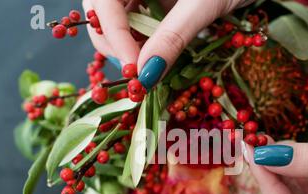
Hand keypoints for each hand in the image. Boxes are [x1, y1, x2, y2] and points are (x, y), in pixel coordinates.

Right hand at [83, 0, 253, 88]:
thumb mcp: (203, 4)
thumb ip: (174, 35)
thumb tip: (147, 74)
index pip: (104, 2)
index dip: (113, 35)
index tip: (134, 68)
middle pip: (103, 14)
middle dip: (115, 46)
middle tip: (137, 73)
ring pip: (119, 23)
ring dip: (130, 50)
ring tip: (150, 70)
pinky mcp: (157, 5)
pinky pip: (140, 27)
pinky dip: (146, 47)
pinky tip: (159, 59)